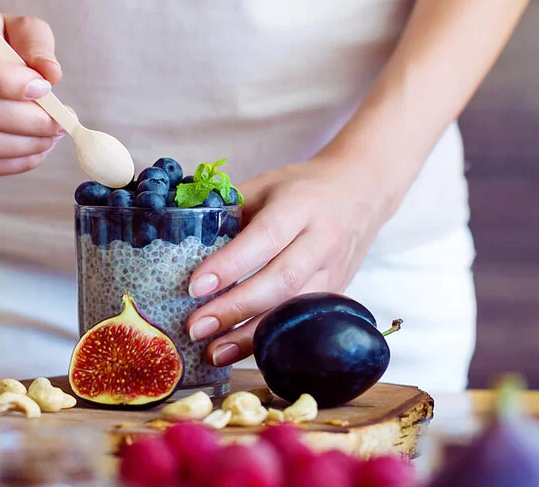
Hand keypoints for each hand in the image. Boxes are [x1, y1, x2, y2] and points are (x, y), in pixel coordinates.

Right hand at [0, 10, 66, 175]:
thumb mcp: (20, 28)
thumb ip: (36, 45)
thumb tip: (51, 74)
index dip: (7, 80)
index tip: (45, 88)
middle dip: (28, 121)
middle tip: (61, 122)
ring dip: (23, 145)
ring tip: (52, 136)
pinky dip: (13, 163)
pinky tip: (36, 150)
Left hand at [185, 155, 390, 366]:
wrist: (361, 193)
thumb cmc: (301, 189)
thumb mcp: (265, 185)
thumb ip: (228, 209)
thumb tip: (177, 236)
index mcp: (300, 206)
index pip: (264, 238)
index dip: (229, 265)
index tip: (193, 287)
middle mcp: (321, 241)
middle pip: (280, 281)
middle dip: (235, 308)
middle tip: (195, 327)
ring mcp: (334, 272)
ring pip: (294, 310)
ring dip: (251, 336)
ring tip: (213, 352)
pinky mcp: (338, 295)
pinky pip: (303, 323)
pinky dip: (271, 340)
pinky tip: (240, 352)